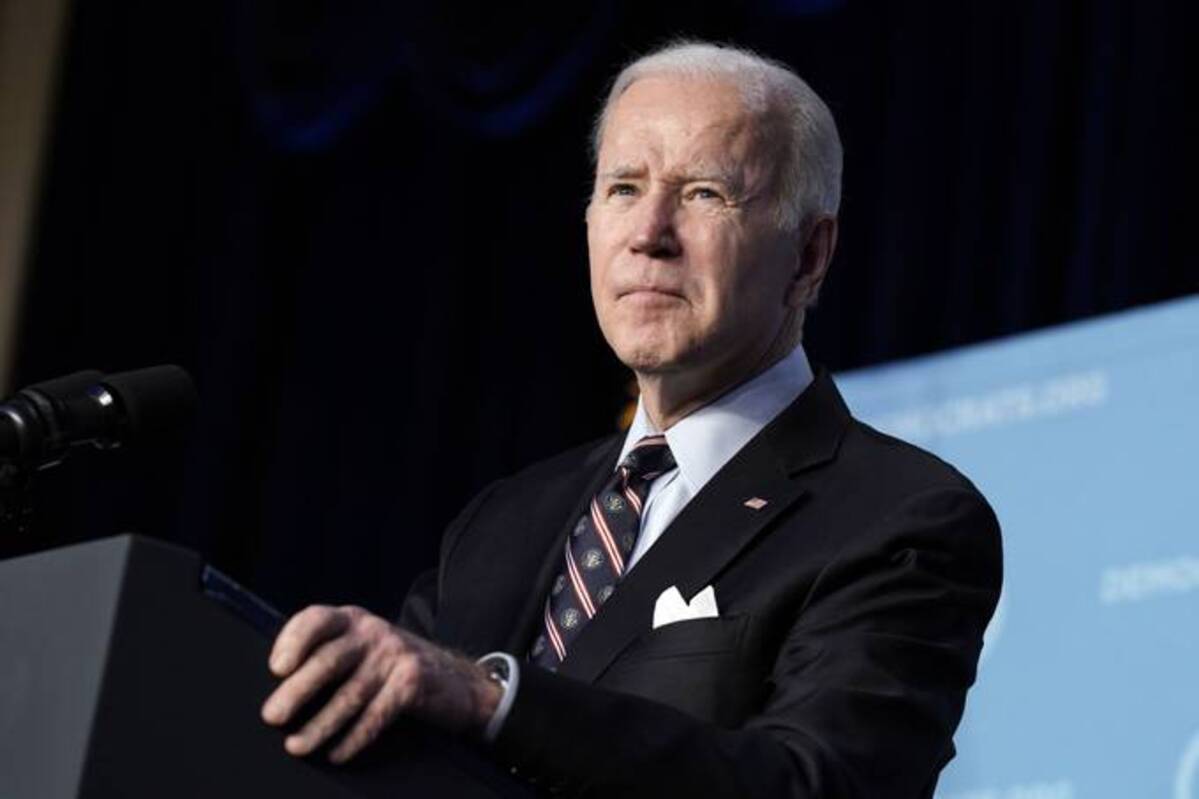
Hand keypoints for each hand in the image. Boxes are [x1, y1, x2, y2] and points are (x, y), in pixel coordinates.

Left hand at [260, 605, 501, 762]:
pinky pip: (376, 714)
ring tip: (296, 745)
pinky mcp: (412, 681)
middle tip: (272, 716)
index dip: (293, 639)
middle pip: (329, 659)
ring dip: (320, 724)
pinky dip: (353, 738)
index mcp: (354, 620)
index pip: (317, 619)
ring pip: (349, 693)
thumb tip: (279, 687)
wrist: (457, 682)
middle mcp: (374, 632)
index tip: (275, 668)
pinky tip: (337, 753)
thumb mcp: (364, 649)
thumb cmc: (394, 669)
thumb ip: (330, 653)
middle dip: (297, 690)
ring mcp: (395, 655)